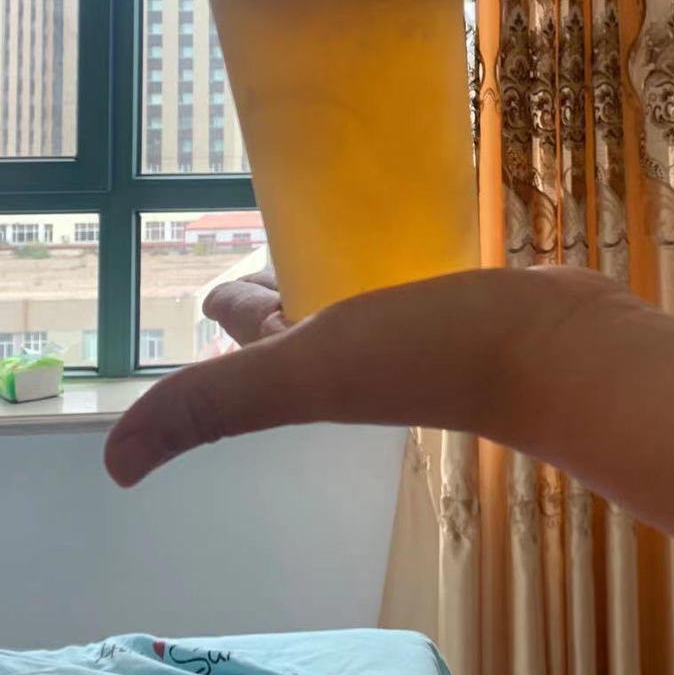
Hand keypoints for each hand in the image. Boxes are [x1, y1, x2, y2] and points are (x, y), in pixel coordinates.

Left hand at [104, 266, 621, 488]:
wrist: (557, 350)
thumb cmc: (429, 355)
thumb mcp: (303, 370)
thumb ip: (212, 404)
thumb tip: (115, 466)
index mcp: (308, 367)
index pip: (246, 326)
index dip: (226, 302)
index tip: (218, 267)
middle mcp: (354, 353)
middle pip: (299, 310)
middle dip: (277, 279)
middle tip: (277, 222)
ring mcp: (410, 330)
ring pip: (355, 288)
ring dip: (336, 258)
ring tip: (335, 208)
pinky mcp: (459, 304)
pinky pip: (409, 272)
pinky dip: (394, 252)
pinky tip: (407, 222)